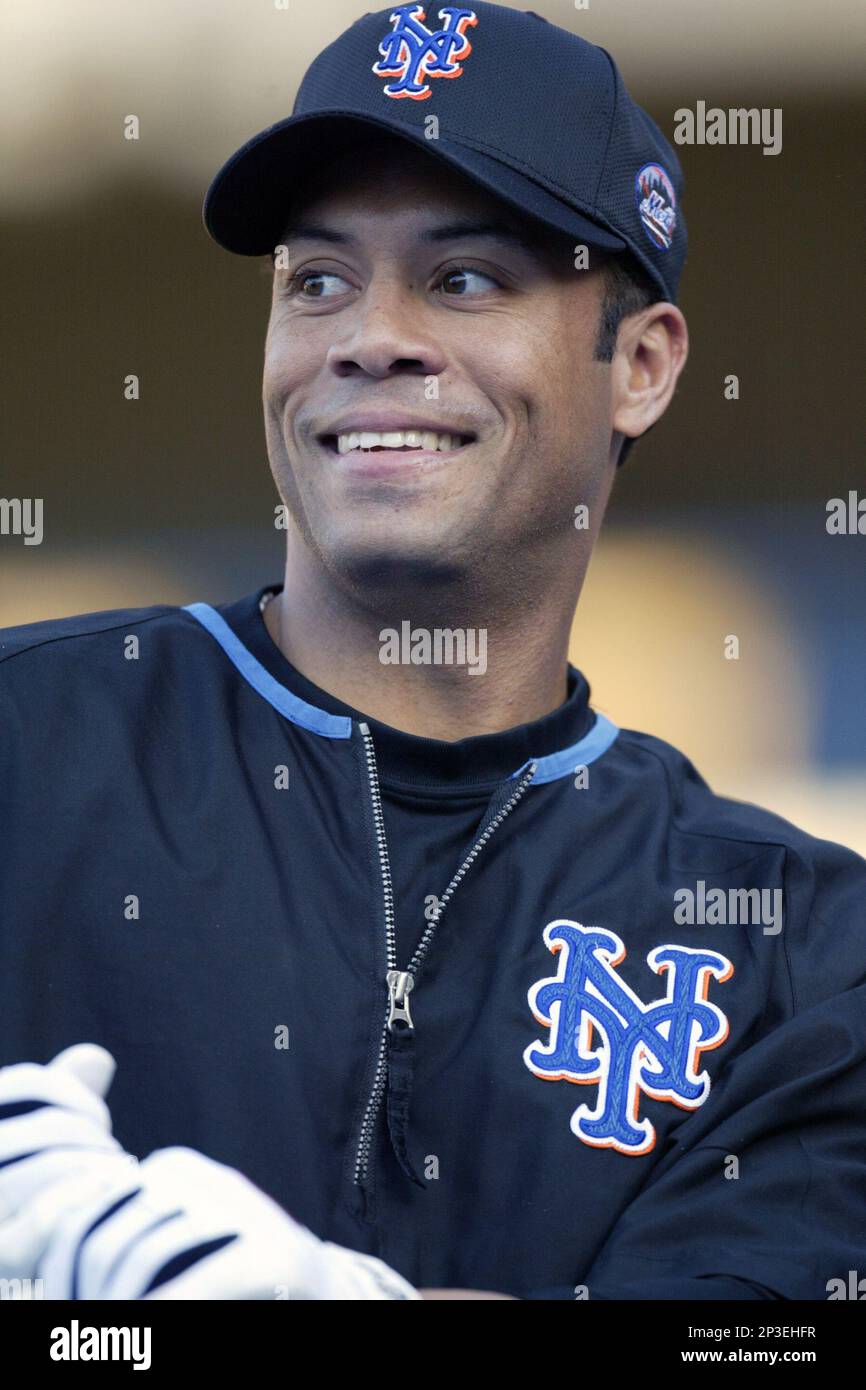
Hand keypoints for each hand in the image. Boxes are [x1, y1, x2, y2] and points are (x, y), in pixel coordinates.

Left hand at [0, 1043, 419, 1299]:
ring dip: (120, 1313)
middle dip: (87, 1293)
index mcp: (174, 1170)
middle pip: (111, 1238)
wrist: (320, 1295)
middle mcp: (207, 1178)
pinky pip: (194, 1286)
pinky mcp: (275, 1252)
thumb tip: (43, 1257)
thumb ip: (124, 1235)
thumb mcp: (171, 1248)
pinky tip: (150, 1334)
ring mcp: (244, 1210)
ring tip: (119, 1336)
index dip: (63, 1263)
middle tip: (87, 1327)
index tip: (63, 1306)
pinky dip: (162, 1318)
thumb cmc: (231, 1283)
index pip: (90, 1208)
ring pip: (144, 1260)